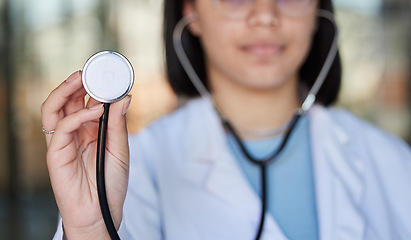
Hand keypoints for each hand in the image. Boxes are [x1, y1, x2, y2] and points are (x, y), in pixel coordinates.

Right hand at [41, 71, 130, 238]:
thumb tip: (125, 97)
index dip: (91, 86)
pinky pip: (61, 128)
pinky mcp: (56, 154)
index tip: (106, 72)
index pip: (84, 101)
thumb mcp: (120, 149)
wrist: (102, 212)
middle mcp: (74, 133)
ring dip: (65, 91)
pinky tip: (94, 111)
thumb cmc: (110, 183)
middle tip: (90, 71)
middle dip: (75, 82)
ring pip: (53, 108)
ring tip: (82, 79)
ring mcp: (63, 142)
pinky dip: (76, 116)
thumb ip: (118, 124)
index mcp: (89, 130)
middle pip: (66, 100)